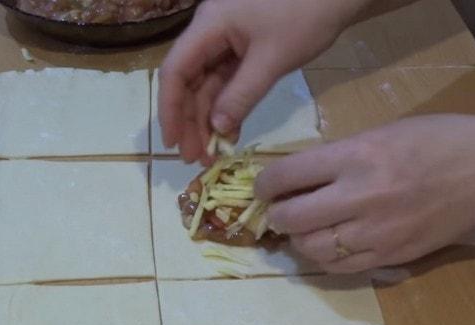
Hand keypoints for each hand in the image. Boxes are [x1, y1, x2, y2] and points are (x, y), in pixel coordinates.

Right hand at [158, 0, 366, 163]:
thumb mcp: (272, 59)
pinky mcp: (244, 49)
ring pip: (207, 86)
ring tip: (211, 153)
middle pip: (188, 82)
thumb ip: (242, 95)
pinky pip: (227, 82)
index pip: (175, 71)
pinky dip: (228, 107)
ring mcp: (226, 41)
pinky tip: (230, 134)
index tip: (172, 143)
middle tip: (194, 158)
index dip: (170, 110)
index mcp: (208, 26)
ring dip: (208, 120)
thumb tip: (217, 129)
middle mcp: (210, 33)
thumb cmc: (305, 16)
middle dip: (190, 121)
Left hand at [254, 114, 474, 272]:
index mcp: (356, 157)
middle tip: (278, 210)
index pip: (287, 175)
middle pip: (291, 218)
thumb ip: (335, 156)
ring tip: (303, 228)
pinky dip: (323, 258)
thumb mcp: (378, 133)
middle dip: (274, 215)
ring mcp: (377, 233)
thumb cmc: (435, 140)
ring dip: (297, 239)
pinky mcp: (392, 257)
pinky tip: (328, 244)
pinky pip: (339, 268)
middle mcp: (361, 197)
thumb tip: (294, 176)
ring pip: (311, 248)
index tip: (263, 186)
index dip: (264, 183)